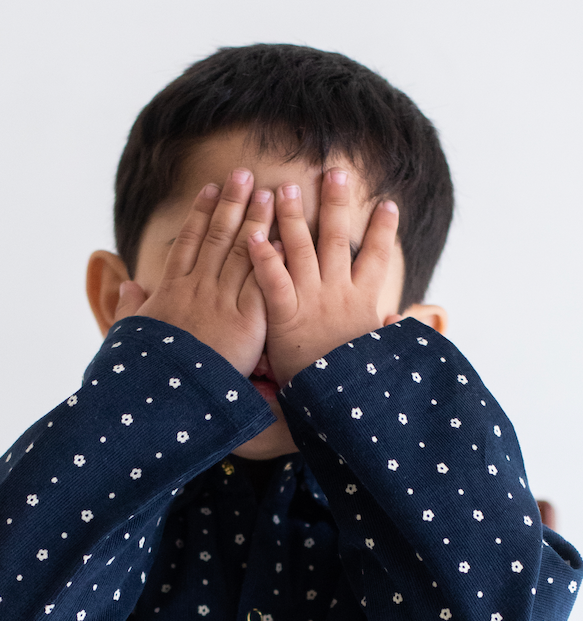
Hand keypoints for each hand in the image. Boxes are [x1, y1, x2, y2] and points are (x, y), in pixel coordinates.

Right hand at [112, 169, 274, 377]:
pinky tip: (283, 237)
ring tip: (269, 193)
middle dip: (232, 202)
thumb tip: (127, 287)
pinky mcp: (246, 321)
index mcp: (171, 290)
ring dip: (256, 220)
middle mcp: (197, 288)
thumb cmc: (148, 370)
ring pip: (242, 251)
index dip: (200, 212)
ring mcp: (222, 302)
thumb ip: (130, 308)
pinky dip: (272, 258)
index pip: (189, 242)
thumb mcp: (132, 336)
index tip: (210, 188)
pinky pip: (262, 282)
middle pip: (218, 236)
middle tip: (245, 174)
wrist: (170, 396)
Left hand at [247, 169, 400, 385]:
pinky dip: (264, 256)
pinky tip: (255, 233)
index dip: (385, 230)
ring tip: (289, 187)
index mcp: (364, 301)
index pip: (379, 257)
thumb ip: (391, 332)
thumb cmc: (353, 380)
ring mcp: (311, 301)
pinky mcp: (284, 316)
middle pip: (340, 239)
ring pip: (303, 249)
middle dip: (338, 203)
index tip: (389, 204)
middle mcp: (339, 293)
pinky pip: (273, 280)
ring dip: (296, 216)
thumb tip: (408, 319)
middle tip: (335, 172)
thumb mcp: (379, 354)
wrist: (331, 404)